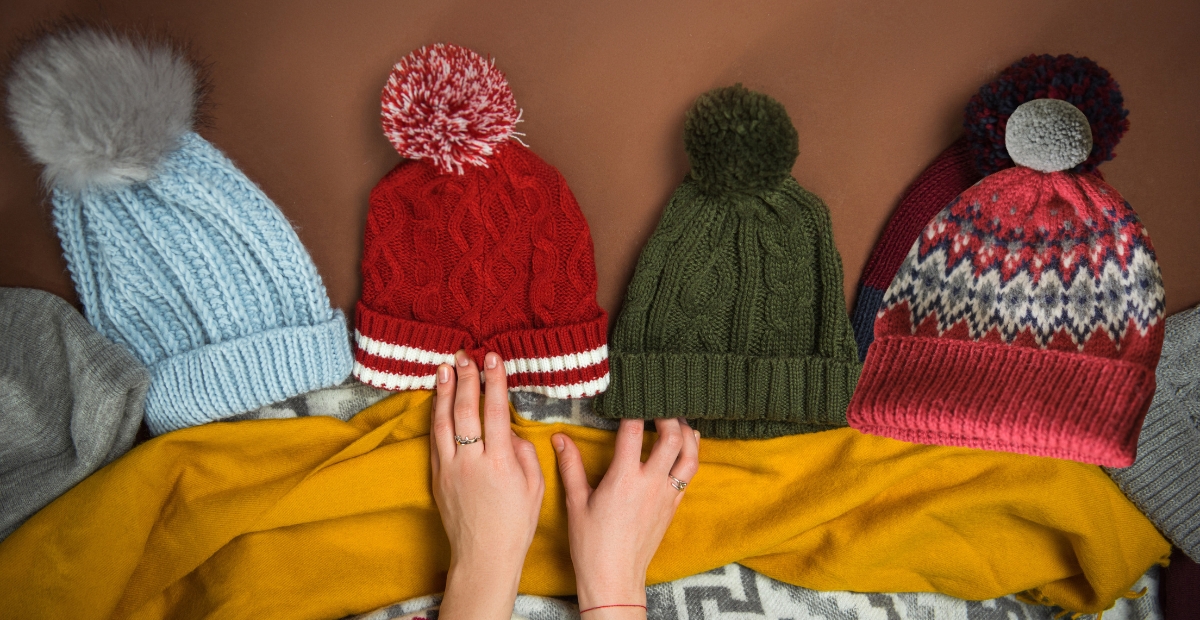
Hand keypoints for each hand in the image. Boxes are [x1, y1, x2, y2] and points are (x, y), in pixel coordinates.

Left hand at [431, 351, 544, 619]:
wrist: (484, 556)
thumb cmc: (516, 524)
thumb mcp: (535, 487)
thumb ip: (523, 451)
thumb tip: (506, 429)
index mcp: (500, 463)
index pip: (494, 412)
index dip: (494, 382)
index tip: (492, 359)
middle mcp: (471, 462)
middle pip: (466, 410)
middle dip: (466, 379)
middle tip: (465, 355)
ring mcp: (449, 469)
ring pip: (444, 421)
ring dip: (445, 392)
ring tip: (445, 368)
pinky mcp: (437, 477)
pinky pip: (435, 440)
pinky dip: (436, 416)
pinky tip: (438, 401)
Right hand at [553, 418, 699, 616]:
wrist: (614, 578)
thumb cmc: (591, 544)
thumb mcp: (576, 502)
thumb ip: (570, 465)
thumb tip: (560, 437)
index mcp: (623, 479)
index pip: (633, 431)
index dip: (633, 409)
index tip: (629, 397)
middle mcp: (649, 483)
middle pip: (672, 438)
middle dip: (668, 415)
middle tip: (659, 404)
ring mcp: (665, 495)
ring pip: (690, 455)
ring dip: (687, 433)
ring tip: (677, 420)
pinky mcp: (673, 506)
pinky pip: (689, 474)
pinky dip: (690, 455)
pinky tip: (685, 448)